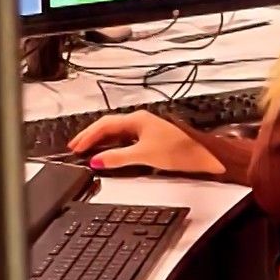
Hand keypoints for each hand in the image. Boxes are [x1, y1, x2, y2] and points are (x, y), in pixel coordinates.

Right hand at [68, 110, 224, 174]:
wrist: (204, 155)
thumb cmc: (180, 150)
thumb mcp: (144, 155)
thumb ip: (118, 157)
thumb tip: (97, 160)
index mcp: (137, 120)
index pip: (104, 125)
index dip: (88, 136)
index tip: (75, 147)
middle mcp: (141, 121)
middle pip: (109, 126)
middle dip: (91, 136)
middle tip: (75, 147)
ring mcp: (147, 130)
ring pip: (118, 133)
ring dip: (102, 141)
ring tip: (88, 150)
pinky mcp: (153, 139)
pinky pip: (126, 140)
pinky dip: (114, 146)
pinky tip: (112, 154)